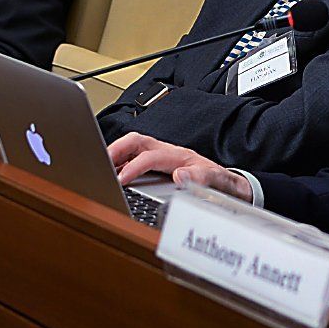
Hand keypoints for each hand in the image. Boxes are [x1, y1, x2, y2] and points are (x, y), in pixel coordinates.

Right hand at [108, 132, 252, 201]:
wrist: (230, 185)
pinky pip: (133, 157)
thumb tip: (180, 175)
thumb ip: (202, 177)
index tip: (120, 180)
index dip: (134, 167)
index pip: (150, 156)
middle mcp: (169, 153)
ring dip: (114, 155)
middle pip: (137, 141)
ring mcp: (162, 157)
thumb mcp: (218, 182)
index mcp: (181, 156)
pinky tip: (110, 174)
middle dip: (116, 149)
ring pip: (132, 147)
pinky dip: (119, 163)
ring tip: (98, 168)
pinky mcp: (158, 164)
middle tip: (99, 164)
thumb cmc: (222, 184)